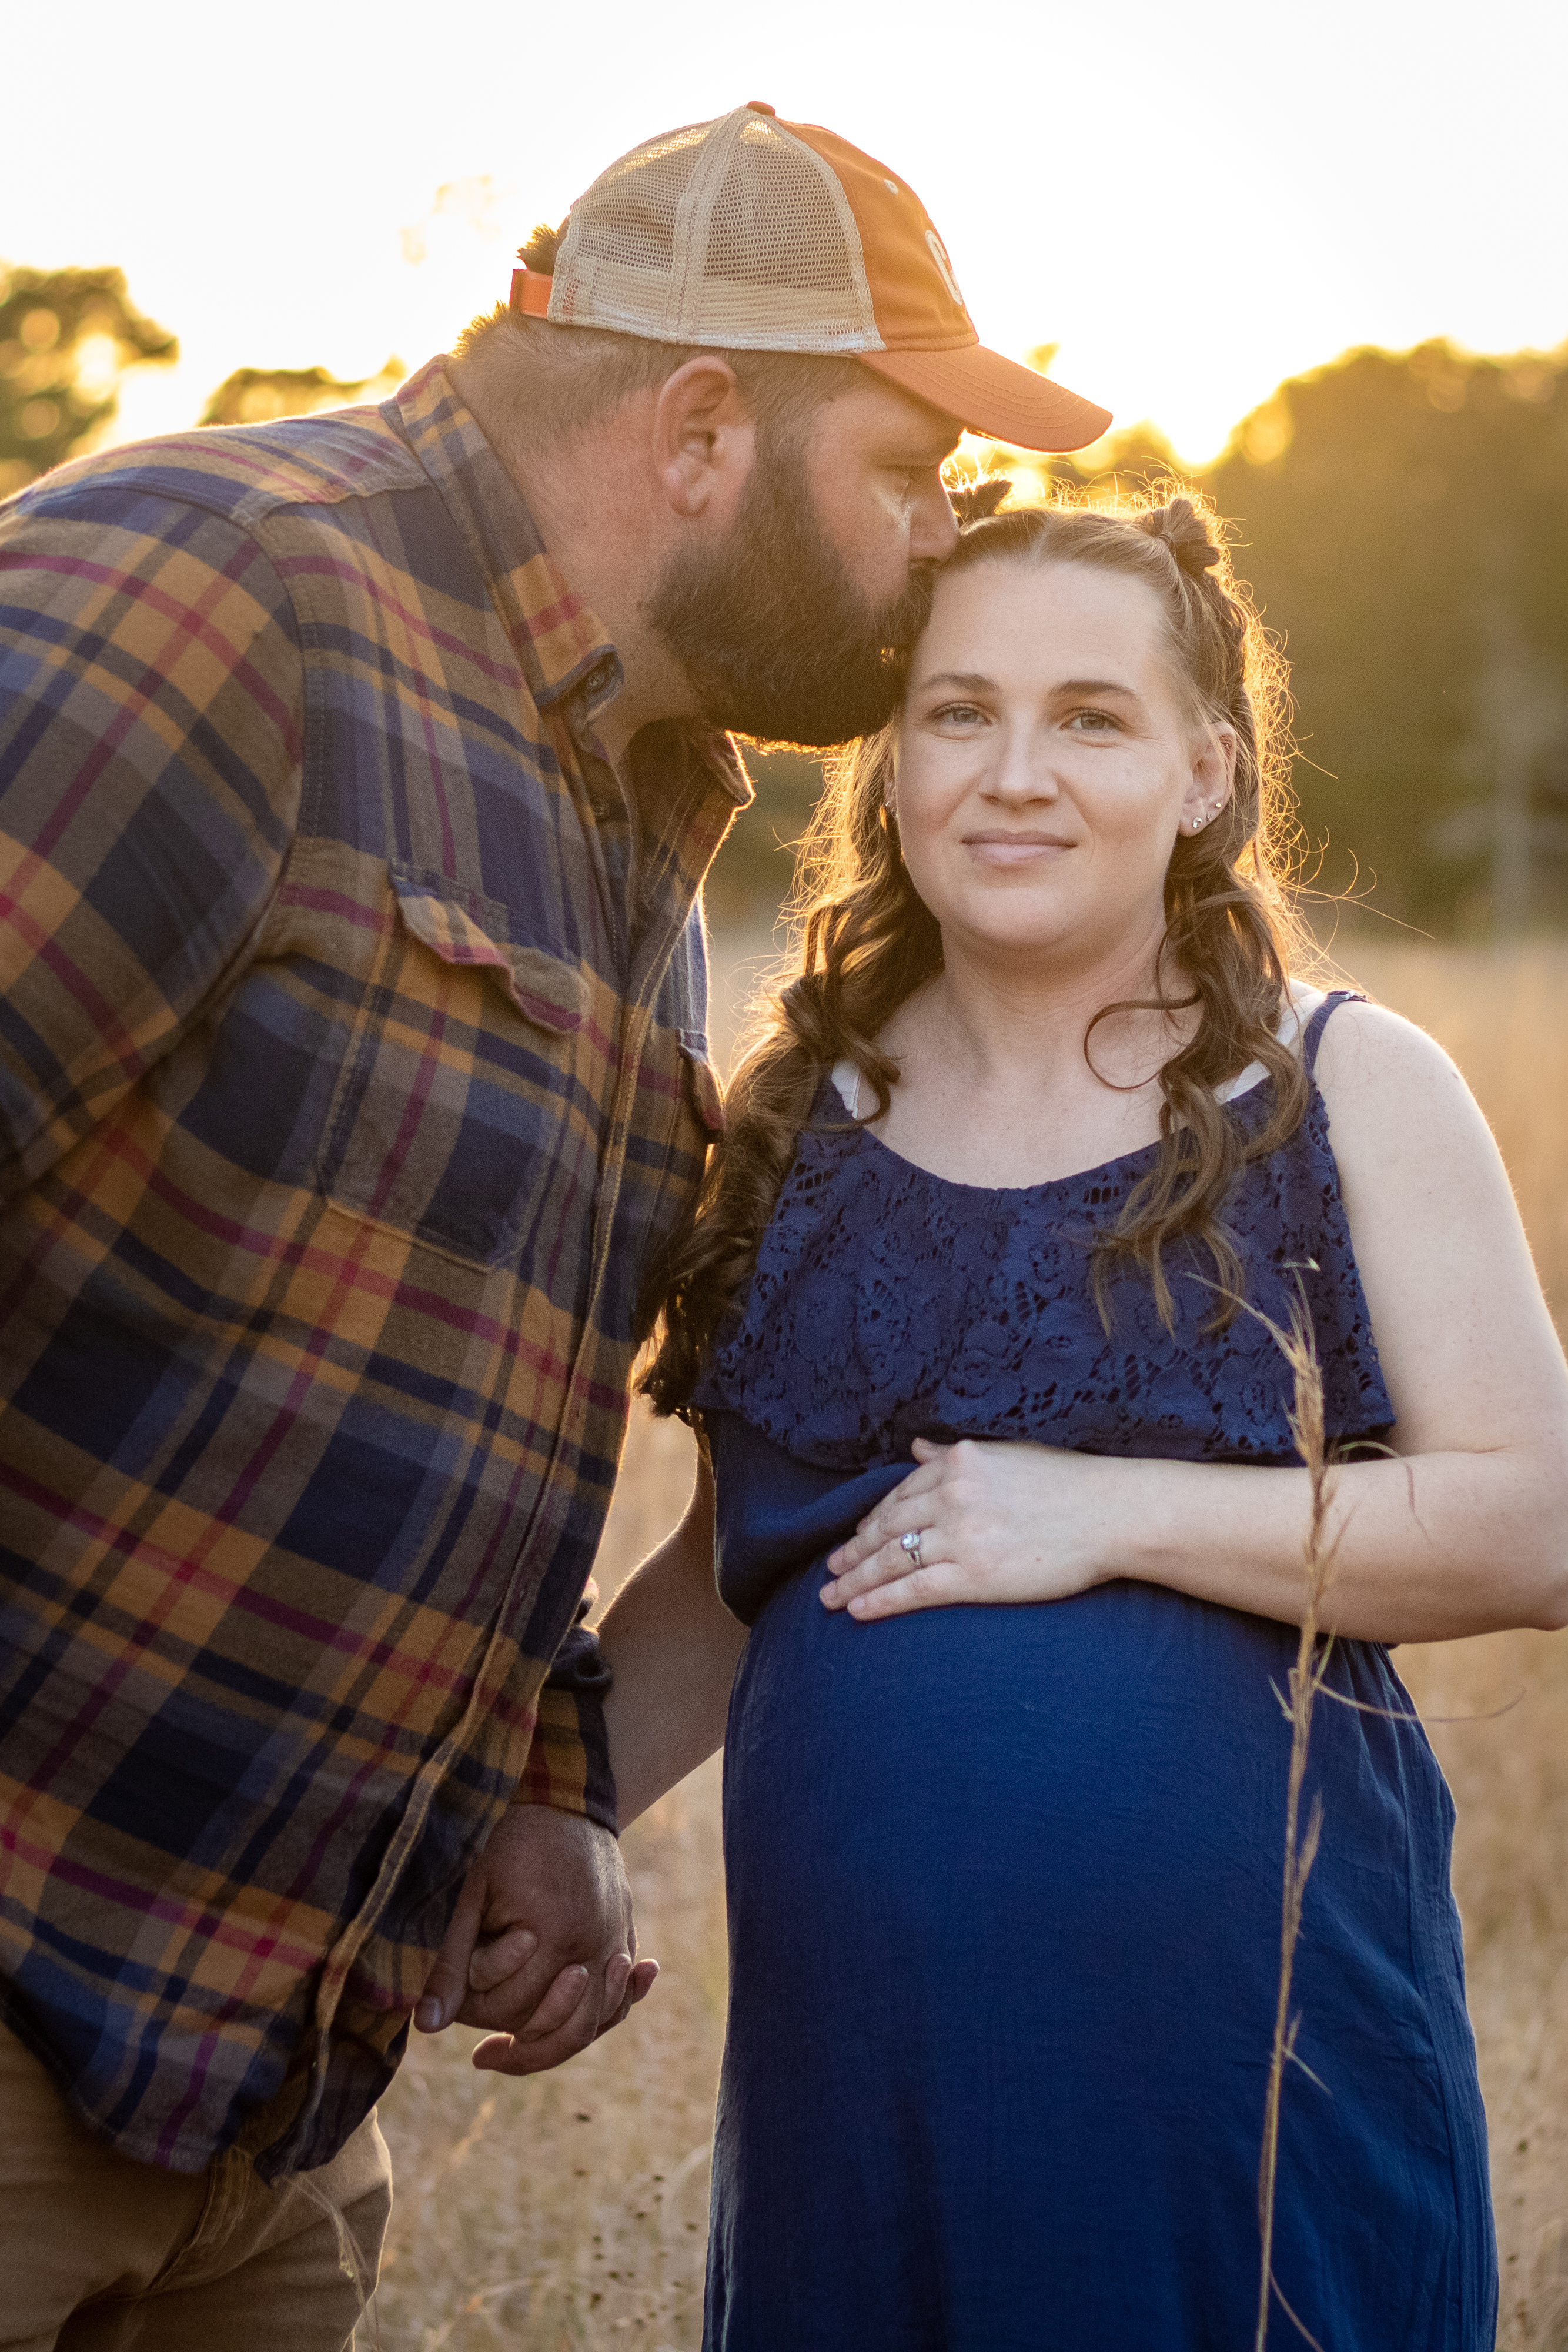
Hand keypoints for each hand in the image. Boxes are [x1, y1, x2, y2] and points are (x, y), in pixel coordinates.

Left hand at [415, 1805, 657, 2074]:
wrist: (565, 1800)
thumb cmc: (511, 1844)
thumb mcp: (471, 1897)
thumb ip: (450, 1962)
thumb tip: (425, 2026)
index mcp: (553, 1935)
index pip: (514, 2012)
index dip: (478, 2019)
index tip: (458, 2010)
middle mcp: (594, 1945)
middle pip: (558, 2028)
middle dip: (518, 2042)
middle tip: (486, 2051)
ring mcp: (616, 1942)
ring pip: (594, 2023)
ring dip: (557, 2041)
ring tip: (517, 2045)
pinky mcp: (625, 1936)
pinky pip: (620, 1997)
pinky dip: (604, 2016)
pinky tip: (575, 2018)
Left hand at [822, 1437, 1114, 1619]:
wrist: (1112, 1514)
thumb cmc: (1069, 1484)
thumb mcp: (1007, 1455)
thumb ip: (956, 1455)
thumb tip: (916, 1449)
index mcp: (960, 1462)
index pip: (900, 1495)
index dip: (872, 1520)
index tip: (855, 1537)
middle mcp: (953, 1494)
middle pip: (887, 1528)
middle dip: (854, 1552)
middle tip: (830, 1569)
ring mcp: (962, 1535)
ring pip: (892, 1561)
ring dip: (855, 1581)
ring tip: (832, 1596)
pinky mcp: (975, 1574)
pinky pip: (913, 1590)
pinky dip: (880, 1601)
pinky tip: (858, 1610)